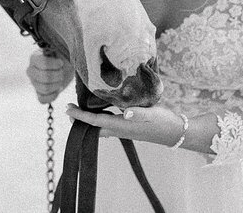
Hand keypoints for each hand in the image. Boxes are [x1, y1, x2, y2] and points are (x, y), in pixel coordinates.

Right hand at [26, 49, 73, 103]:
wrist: (65, 67)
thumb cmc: (63, 57)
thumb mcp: (61, 50)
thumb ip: (58, 51)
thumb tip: (60, 58)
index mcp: (34, 58)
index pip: (43, 64)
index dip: (55, 65)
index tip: (61, 63)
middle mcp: (31, 71)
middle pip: (44, 77)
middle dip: (58, 75)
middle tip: (62, 72)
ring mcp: (33, 83)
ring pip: (45, 89)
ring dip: (57, 85)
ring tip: (60, 80)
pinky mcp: (38, 94)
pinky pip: (43, 99)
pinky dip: (53, 95)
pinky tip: (57, 89)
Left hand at [65, 103, 181, 143]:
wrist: (175, 132)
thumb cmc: (163, 122)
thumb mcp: (151, 114)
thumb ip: (138, 113)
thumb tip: (126, 113)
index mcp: (122, 125)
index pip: (95, 121)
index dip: (80, 116)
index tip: (67, 109)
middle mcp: (120, 129)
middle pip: (94, 127)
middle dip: (80, 120)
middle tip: (69, 110)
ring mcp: (124, 130)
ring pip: (100, 127)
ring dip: (89, 120)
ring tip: (80, 109)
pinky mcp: (129, 127)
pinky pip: (109, 124)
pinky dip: (100, 118)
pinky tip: (102, 111)